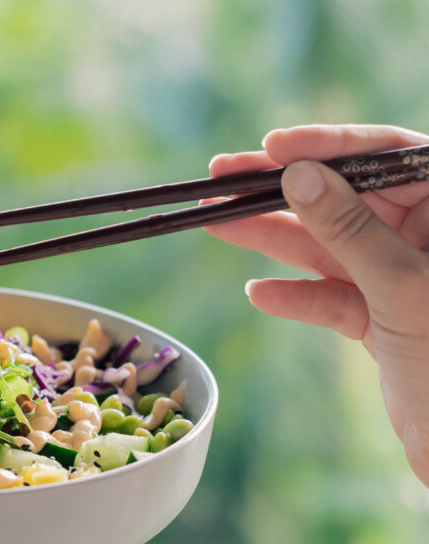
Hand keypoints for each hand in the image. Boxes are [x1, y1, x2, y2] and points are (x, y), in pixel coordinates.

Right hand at [205, 124, 428, 486]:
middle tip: (221, 176)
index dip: (330, 146)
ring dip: (272, 238)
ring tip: (214, 222)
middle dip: (283, 191)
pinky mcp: (383, 319)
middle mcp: (428, 238)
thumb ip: (349, 228)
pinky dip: (296, 296)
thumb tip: (299, 175)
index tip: (273, 147)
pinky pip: (332, 297)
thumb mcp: (401, 285)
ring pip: (329, 247)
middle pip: (347, 198)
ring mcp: (403, 278)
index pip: (390, 157)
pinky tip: (259, 293)